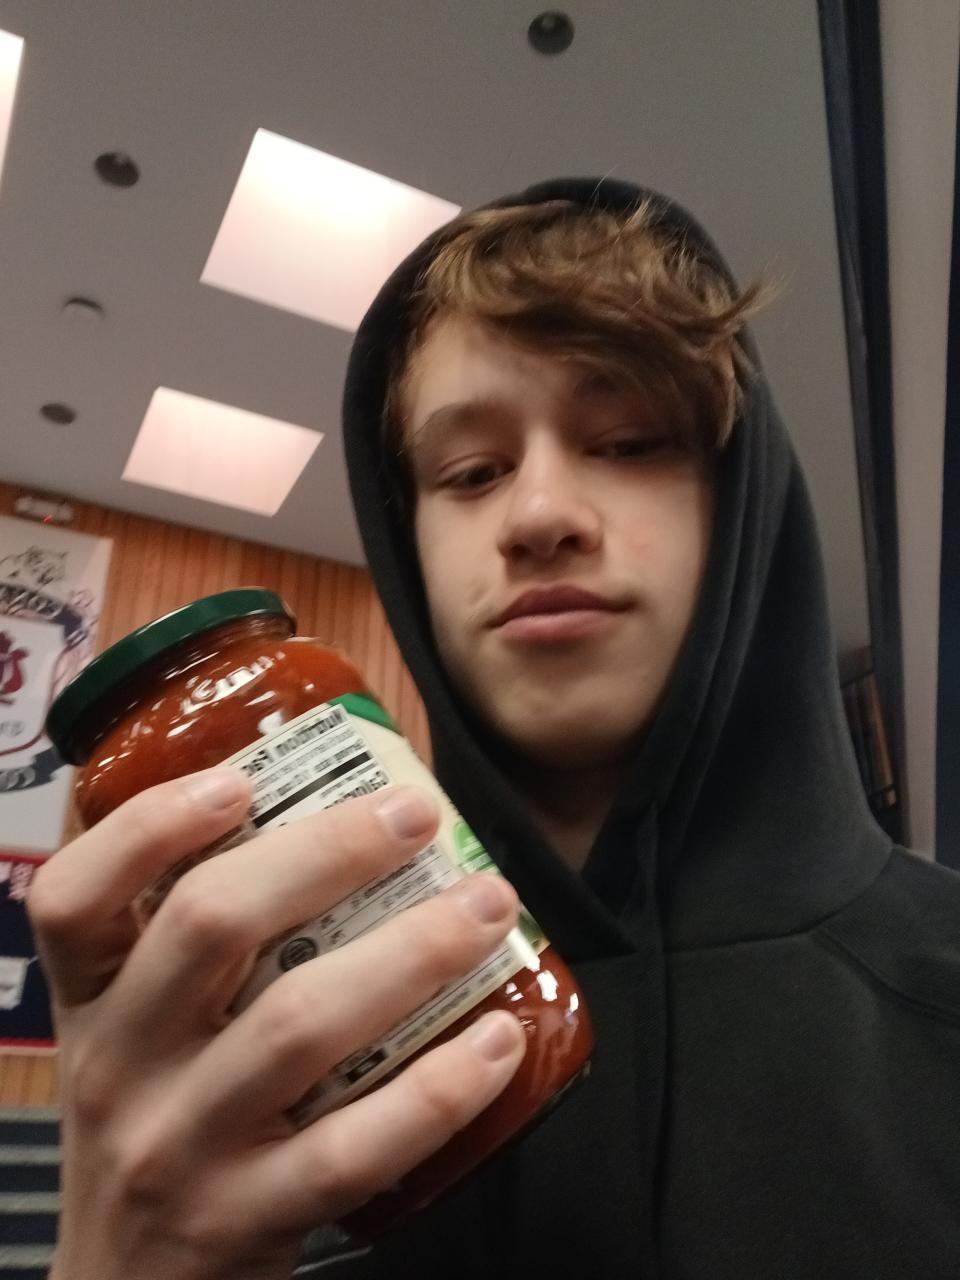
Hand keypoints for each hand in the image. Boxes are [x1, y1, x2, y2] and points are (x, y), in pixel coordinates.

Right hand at [29, 770, 524, 1279]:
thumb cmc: (160, 1126)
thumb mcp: (141, 1037)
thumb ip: (199, 953)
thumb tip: (335, 831)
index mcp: (92, 1003)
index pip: (74, 895)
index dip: (151, 826)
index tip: (242, 781)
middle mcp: (122, 1066)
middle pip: (210, 926)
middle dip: (326, 853)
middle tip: (416, 815)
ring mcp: (181, 1146)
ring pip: (297, 1024)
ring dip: (409, 952)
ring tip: (487, 906)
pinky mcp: (246, 1219)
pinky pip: (354, 1147)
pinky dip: (437, 1087)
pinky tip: (496, 1037)